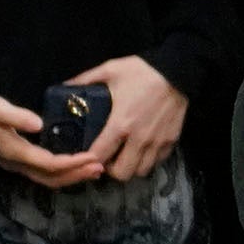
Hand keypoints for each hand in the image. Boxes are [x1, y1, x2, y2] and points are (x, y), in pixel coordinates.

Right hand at [0, 89, 104, 189]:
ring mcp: (13, 163)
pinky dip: (61, 172)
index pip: (48, 164)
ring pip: (46, 178)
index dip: (71, 163)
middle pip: (50, 178)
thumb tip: (39, 124)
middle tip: (100, 167)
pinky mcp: (15, 159)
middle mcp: (14, 163)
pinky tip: (74, 164)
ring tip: (93, 169)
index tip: (93, 156)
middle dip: (76, 175)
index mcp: (13, 152)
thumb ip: (17, 115)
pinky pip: (42, 172)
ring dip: (71, 176)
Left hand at [72, 55, 188, 183]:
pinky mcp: (172, 140)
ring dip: (131, 166)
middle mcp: (139, 139)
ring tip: (126, 155)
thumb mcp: (109, 70)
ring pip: (141, 171)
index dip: (89, 160)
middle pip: (122, 173)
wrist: (178, 71)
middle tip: (108, 157)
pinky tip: (143, 149)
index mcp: (120, 124)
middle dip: (112, 170)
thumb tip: (65, 86)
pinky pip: (158, 161)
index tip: (87, 155)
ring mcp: (157, 142)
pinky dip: (148, 160)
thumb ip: (85, 80)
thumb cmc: (142, 71)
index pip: (99, 156)